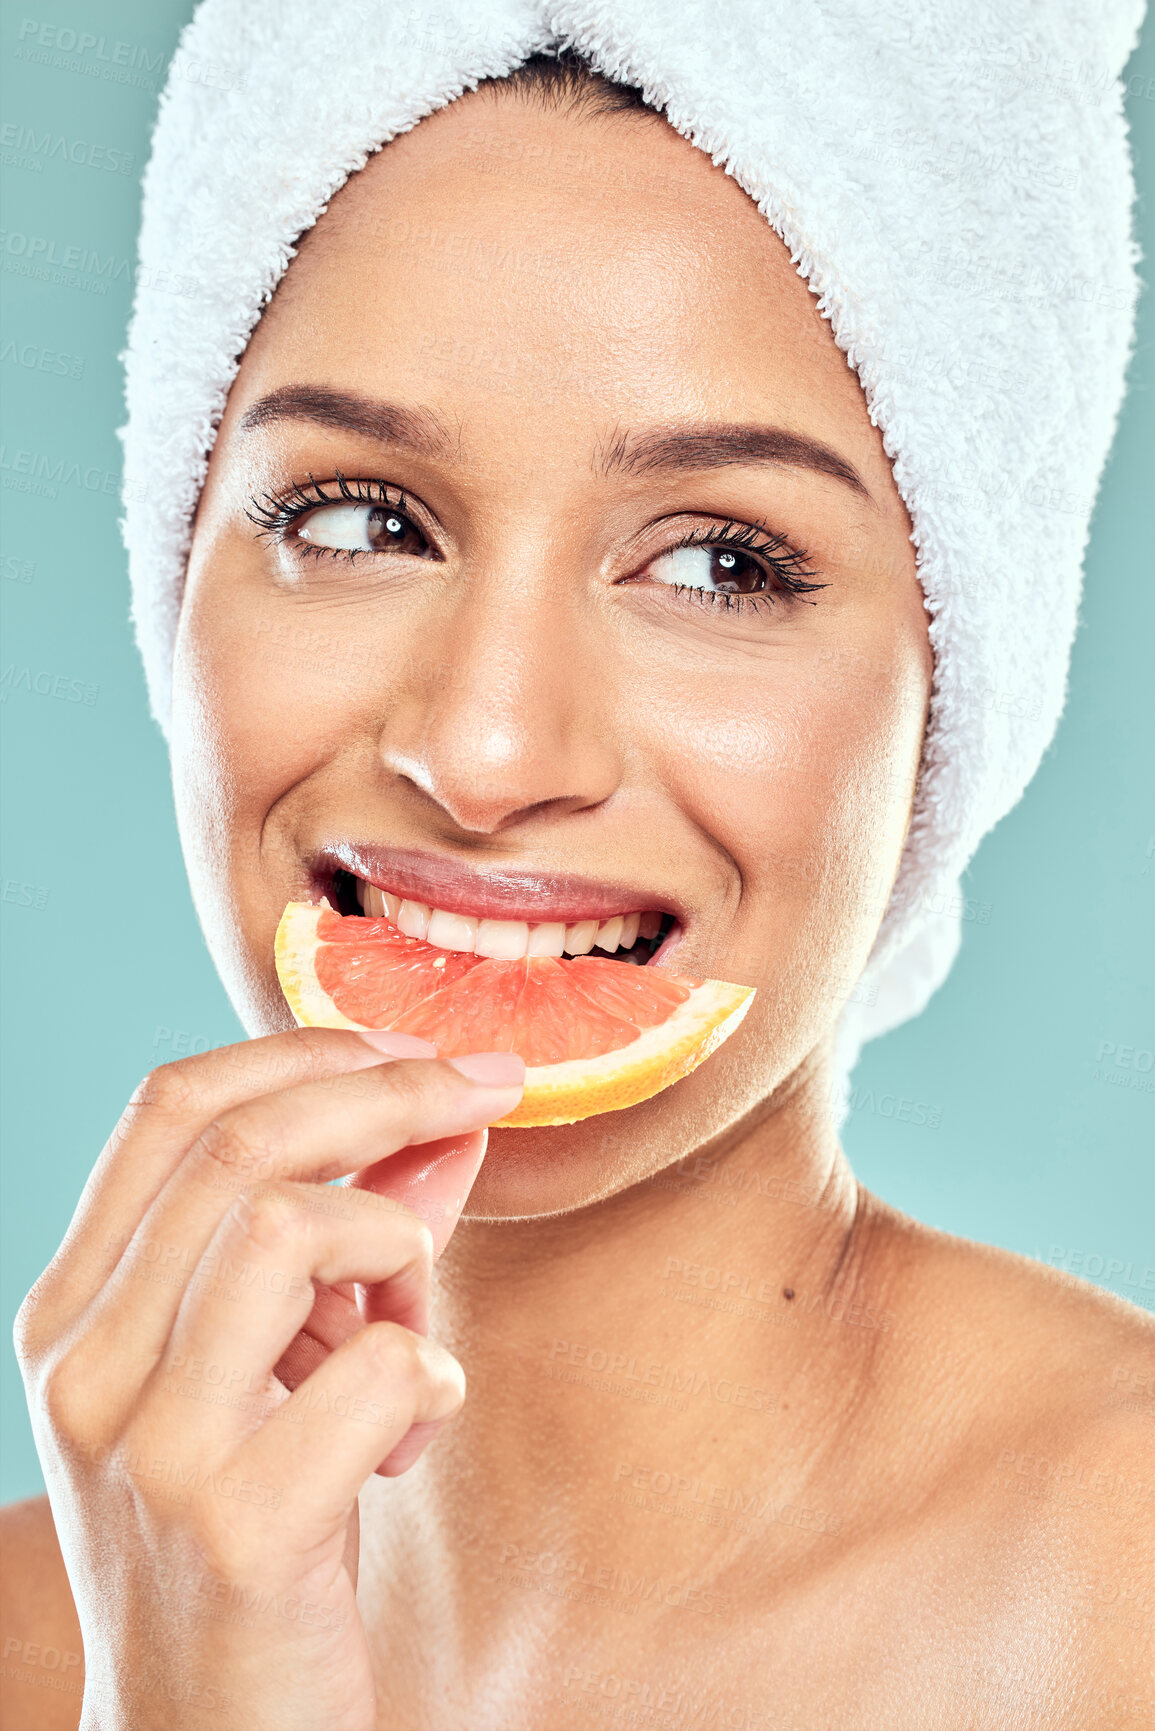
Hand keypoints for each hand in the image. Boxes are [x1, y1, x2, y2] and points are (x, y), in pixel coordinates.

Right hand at [14, 1029, 524, 1730]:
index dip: (306, 1048)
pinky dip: (428, 1375)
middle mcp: (87, 1366)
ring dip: (394, 1246)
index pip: (171, 1106)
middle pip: (240, 1144)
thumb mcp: (281, 1366)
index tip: (417, 1048)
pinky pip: (374, 1370)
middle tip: (486, 1097)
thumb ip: (351, 1237)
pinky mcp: (237, 1529)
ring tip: (408, 1333)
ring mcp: (150, 1448)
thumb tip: (446, 1119)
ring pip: (286, 1227)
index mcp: (77, 1310)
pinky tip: (417, 1437)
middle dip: (390, 1093)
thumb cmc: (255, 1534)